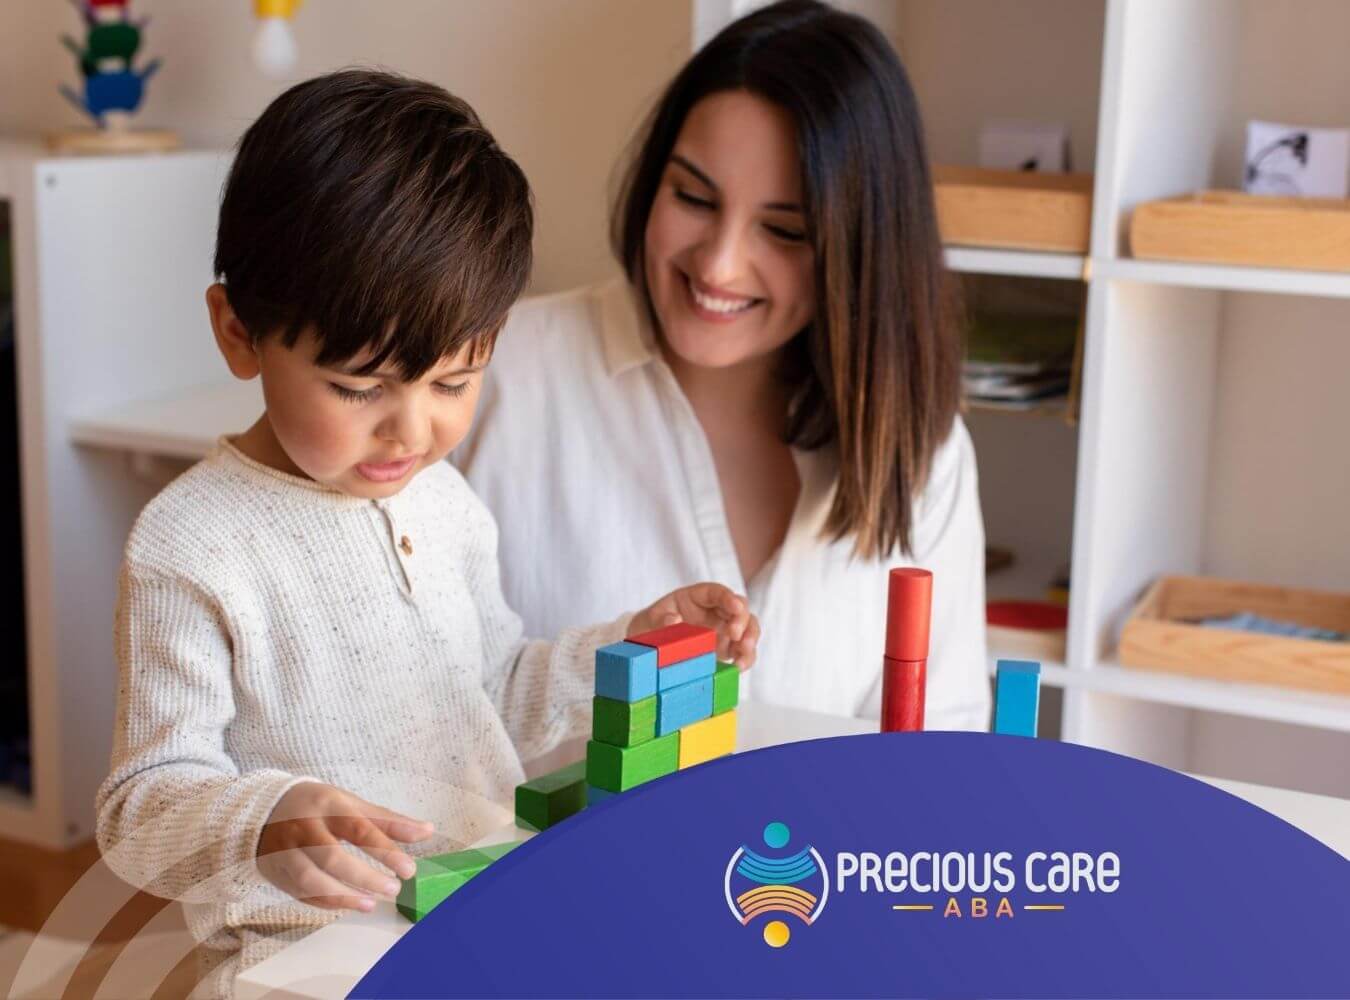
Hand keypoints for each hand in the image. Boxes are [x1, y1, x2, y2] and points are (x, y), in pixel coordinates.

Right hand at [257, 781, 434, 911]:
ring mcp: (286, 851)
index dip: (385, 851)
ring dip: (343, 896)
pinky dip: (327, 902)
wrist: (263, 809)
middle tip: (393, 889)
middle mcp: (304, 828)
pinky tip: (350, 904)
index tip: (409, 869)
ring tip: (371, 903)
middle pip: (332, 857)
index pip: (359, 830)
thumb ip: (389, 821)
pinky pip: (301, 893)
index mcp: (328, 806)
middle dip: (364, 877)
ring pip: (311, 880)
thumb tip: (428, 831)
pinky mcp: (277, 872)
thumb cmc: (319, 806)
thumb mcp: (352, 804)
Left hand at [630, 582, 759, 669]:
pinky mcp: (726, 649)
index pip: (718, 592)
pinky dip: (745, 658)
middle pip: (740, 609)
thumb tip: (673, 621)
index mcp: (699, 597)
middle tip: (734, 634)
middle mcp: (716, 611)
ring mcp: (723, 630)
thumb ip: (660, 620)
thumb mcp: (650, 620)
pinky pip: (743, 651)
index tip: (735, 606)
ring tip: (742, 654)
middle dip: (742, 620)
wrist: (649, 646)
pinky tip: (739, 667)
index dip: (729, 597)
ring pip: (748, 629)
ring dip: (750, 639)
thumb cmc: (652, 625)